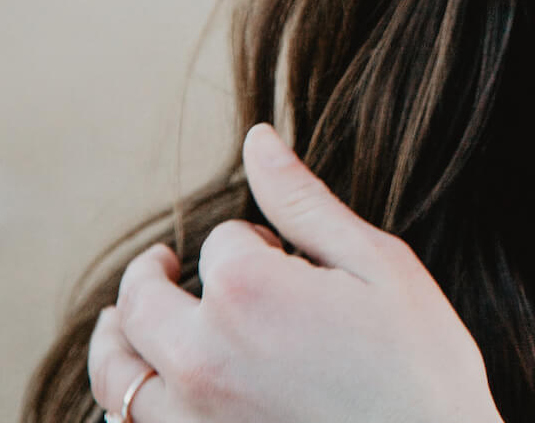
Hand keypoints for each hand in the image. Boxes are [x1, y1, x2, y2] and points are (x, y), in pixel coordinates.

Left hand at [88, 123, 502, 422]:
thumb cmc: (420, 362)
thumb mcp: (377, 265)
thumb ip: (304, 203)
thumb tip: (256, 139)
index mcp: (247, 291)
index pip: (222, 244)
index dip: (255, 242)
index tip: (287, 260)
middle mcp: (201, 355)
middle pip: (139, 300)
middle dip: (151, 273)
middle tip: (165, 263)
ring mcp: (192, 418)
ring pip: (115, 372)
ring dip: (114, 337)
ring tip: (121, 321)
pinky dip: (124, 402)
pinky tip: (144, 389)